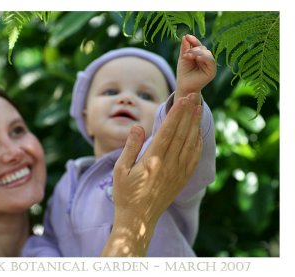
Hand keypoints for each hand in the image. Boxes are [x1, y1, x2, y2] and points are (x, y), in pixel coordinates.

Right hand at [102, 94, 202, 255]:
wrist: (138, 220)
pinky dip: (198, 144)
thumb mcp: (120, 169)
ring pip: (190, 144)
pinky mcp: (182, 180)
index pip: (168, 131)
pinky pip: (193, 159)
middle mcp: (168, 165)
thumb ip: (130, 147)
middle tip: (194, 96)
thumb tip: (139, 126)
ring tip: (199, 109)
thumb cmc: (126, 194)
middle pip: (182, 134)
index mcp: (152, 161)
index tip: (183, 99)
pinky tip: (198, 134)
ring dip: (195, 125)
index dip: (177, 114)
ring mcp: (177, 173)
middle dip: (188, 113)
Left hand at [175, 34, 215, 102]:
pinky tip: (197, 58)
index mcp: (200, 55)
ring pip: (207, 53)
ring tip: (188, 56)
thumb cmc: (183, 72)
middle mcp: (206, 59)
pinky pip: (211, 61)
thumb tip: (185, 36)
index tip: (187, 36)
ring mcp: (210, 65)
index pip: (198, 45)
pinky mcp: (212, 71)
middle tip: (185, 54)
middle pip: (203, 49)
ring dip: (197, 53)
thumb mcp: (183, 58)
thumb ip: (185, 48)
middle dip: (194, 49)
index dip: (194, 40)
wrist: (184, 86)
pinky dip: (204, 58)